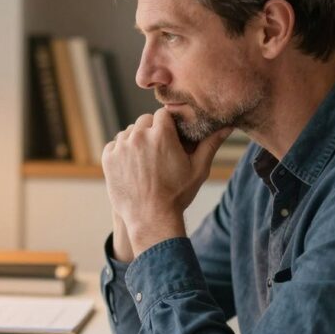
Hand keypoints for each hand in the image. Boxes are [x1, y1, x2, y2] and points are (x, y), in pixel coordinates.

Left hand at [101, 109, 231, 256]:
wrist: (150, 219)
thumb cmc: (177, 195)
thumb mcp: (197, 169)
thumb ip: (210, 144)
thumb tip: (226, 126)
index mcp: (161, 134)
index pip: (163, 114)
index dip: (168, 125)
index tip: (171, 137)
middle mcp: (139, 136)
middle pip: (144, 121)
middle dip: (152, 132)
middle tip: (158, 151)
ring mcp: (121, 147)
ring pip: (129, 132)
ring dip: (136, 141)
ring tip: (145, 161)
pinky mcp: (108, 158)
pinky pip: (115, 145)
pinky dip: (121, 152)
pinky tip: (132, 167)